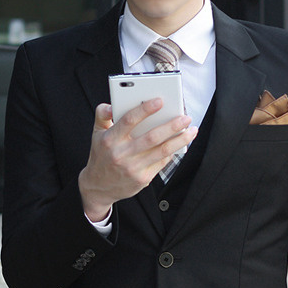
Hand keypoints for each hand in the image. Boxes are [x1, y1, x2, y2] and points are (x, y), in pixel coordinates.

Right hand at [78, 99, 196, 221]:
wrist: (99, 187)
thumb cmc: (101, 156)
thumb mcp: (96, 134)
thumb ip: (102, 116)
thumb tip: (110, 104)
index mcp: (110, 139)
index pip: (129, 121)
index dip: (145, 109)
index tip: (160, 100)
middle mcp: (122, 154)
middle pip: (152, 137)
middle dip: (172, 126)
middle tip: (186, 117)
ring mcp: (133, 168)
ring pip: (162, 151)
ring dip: (180, 140)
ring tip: (191, 130)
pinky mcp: (142, 179)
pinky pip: (162, 162)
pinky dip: (173, 151)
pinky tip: (180, 143)